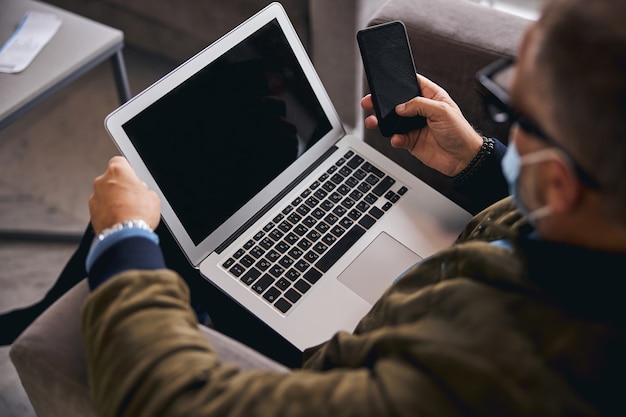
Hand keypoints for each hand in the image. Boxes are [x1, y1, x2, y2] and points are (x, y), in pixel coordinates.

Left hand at [89, 156, 160, 233]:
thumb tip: (141, 192)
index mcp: (117, 171)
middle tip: (133, 197)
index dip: (128, 170)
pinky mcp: (91, 212)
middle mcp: (102, 181)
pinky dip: (108, 211)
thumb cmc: (138, 214)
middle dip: (121, 186)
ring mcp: (94, 196)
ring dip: (114, 200)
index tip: (133, 178)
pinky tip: (120, 219)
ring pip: (105, 194)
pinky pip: (101, 207)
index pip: (119, 161)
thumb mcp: (153, 197)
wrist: (125, 236)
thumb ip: (144, 189)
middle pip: (111, 178)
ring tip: (127, 211)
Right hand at [361, 75, 483, 175]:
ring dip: (382, 121)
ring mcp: (414, 126)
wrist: (463, 159)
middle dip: (382, 102)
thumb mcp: (442, 111)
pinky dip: (394, 139)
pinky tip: (396, 138)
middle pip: (397, 102)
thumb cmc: (460, 132)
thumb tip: (400, 107)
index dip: (400, 81)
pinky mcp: (411, 141)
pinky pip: (397, 138)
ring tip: (374, 121)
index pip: (412, 83)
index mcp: (431, 97)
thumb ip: (419, 105)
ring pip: (393, 121)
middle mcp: (421, 110)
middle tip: (370, 101)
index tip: (385, 81)